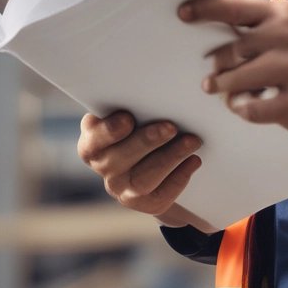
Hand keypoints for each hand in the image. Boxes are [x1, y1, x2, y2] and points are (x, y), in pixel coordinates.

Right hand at [76, 110, 204, 228]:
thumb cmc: (142, 121)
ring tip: (193, 141)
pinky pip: (160, 196)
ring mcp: (122, 188)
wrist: (157, 154)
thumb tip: (151, 85)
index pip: (92, 141)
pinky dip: (179, 177)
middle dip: (147, 142)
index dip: (108, 132)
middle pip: (120, 160)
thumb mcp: (133, 110)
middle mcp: (104, 167)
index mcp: (94, 143)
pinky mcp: (144, 203)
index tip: (128, 118)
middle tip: (171, 127)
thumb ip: (133, 103)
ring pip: (142, 180)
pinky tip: (194, 160)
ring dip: (170, 158)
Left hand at [178, 0, 287, 147]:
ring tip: (229, 94)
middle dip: (217, 66)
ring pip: (235, 79)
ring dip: (225, 90)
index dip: (204, 9)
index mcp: (284, 15)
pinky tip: (249, 108)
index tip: (182, 14)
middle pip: (230, 49)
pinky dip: (243, 110)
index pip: (234, 7)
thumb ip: (259, 10)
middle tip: (215, 77)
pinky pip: (251, 108)